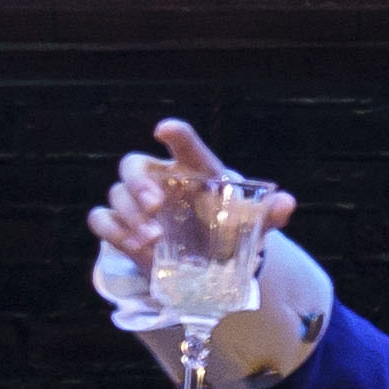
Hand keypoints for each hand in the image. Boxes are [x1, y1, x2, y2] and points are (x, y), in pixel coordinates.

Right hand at [92, 119, 293, 272]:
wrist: (210, 258)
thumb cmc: (228, 227)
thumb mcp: (252, 224)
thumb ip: (270, 214)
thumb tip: (287, 203)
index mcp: (193, 169)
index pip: (183, 145)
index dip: (175, 134)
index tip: (165, 130)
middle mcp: (159, 179)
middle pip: (133, 165)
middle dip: (138, 183)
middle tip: (156, 205)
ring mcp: (135, 202)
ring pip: (116, 194)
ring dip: (130, 215)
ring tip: (153, 239)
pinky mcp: (122, 226)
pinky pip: (101, 219)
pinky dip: (113, 231)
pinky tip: (133, 245)